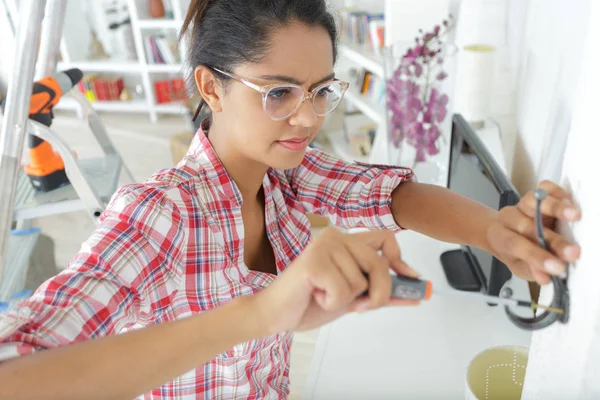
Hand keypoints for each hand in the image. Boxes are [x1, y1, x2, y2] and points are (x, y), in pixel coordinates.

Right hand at [253, 228, 419, 334]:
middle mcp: (335, 237)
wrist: (276, 315)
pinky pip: (343, 289)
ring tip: (323, 295)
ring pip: (361, 280)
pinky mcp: (314, 260)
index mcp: (345, 241)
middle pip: (379, 263)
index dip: (400, 259)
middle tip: (362, 307)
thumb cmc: (310, 303)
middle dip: (379, 292)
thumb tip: (415, 295)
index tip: (410, 279)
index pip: (385, 238)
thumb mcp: (353, 299)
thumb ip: (381, 294)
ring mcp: (324, 246)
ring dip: (346, 299)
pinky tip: (314, 295)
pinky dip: (332, 302)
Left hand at [486, 180, 580, 284]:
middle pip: (528, 225)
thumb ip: (531, 270)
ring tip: (576, 216)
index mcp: (500, 236)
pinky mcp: (535, 194)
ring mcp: (521, 204)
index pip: (515, 245)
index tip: (557, 267)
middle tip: (572, 252)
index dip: (536, 256)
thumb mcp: (519, 266)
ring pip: (534, 201)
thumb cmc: (513, 251)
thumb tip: (545, 276)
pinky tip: (571, 204)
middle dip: (553, 240)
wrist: (504, 231)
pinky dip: (558, 194)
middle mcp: (509, 217)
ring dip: (556, 208)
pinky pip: (545, 188)